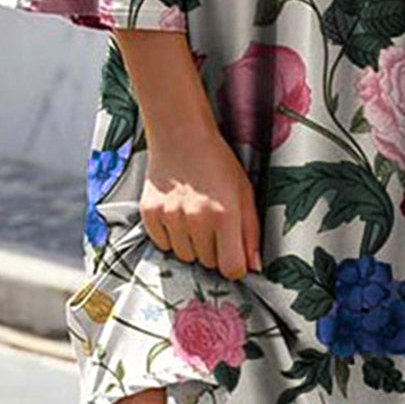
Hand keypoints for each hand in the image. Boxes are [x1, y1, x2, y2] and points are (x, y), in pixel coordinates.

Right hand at [140, 124, 261, 281]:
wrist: (181, 135)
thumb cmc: (216, 161)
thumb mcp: (244, 191)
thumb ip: (251, 231)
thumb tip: (254, 265)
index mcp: (225, 213)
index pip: (232, 267)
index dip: (235, 265)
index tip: (233, 255)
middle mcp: (196, 218)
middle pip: (208, 263)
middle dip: (214, 249)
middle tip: (213, 223)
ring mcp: (171, 216)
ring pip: (185, 256)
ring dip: (192, 244)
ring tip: (195, 216)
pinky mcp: (151, 214)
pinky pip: (163, 245)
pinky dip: (171, 236)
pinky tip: (178, 214)